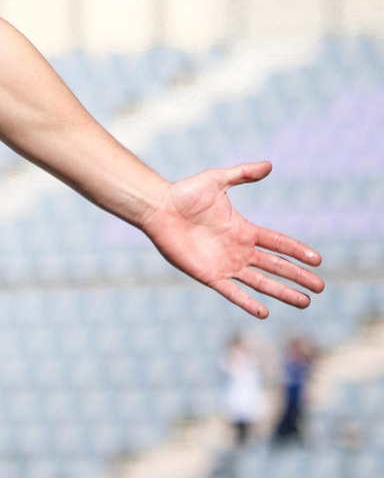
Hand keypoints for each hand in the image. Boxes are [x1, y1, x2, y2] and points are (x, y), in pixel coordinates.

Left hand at [141, 161, 323, 317]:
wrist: (157, 208)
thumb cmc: (184, 193)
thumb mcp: (217, 180)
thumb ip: (242, 174)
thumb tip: (269, 164)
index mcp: (243, 230)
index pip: (278, 243)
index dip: (297, 251)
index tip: (317, 259)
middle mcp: (238, 250)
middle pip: (276, 266)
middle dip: (298, 276)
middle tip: (320, 287)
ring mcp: (225, 264)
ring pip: (260, 282)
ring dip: (282, 292)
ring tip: (305, 302)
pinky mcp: (208, 275)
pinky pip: (232, 292)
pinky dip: (247, 302)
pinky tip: (264, 312)